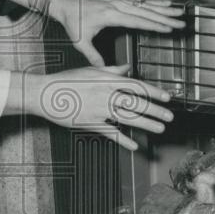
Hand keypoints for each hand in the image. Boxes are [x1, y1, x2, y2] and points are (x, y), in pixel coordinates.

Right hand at [14, 64, 173, 150]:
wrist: (45, 94)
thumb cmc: (65, 81)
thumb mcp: (89, 70)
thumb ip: (111, 70)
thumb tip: (127, 68)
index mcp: (106, 80)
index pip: (136, 85)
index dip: (154, 92)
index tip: (167, 97)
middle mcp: (105, 94)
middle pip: (136, 103)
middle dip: (155, 110)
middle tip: (169, 116)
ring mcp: (99, 110)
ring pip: (128, 117)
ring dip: (146, 124)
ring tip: (159, 129)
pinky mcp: (91, 123)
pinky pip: (111, 133)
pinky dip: (123, 139)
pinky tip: (134, 145)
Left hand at [48, 0, 185, 66]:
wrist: (65, 2)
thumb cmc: (72, 19)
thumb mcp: (80, 40)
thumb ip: (93, 55)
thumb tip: (103, 69)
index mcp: (110, 15)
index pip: (137, 21)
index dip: (154, 25)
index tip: (168, 29)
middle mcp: (117, 6)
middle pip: (146, 12)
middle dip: (166, 17)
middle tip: (181, 22)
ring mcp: (118, 1)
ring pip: (145, 4)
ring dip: (164, 8)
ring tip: (179, 10)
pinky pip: (140, 0)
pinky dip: (154, 1)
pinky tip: (164, 2)